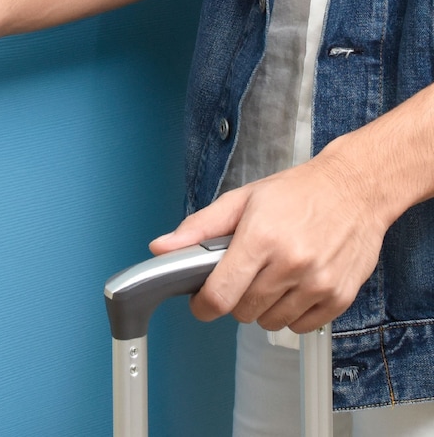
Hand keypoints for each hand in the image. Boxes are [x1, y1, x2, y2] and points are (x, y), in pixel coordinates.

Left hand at [149, 155, 391, 332]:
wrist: (356, 188)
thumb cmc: (297, 192)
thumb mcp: (241, 200)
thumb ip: (199, 228)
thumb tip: (160, 248)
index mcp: (260, 238)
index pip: (220, 295)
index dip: (203, 305)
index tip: (201, 302)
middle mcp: (291, 263)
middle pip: (243, 312)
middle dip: (235, 299)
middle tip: (245, 275)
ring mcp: (318, 283)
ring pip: (271, 322)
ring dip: (264, 307)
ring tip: (273, 277)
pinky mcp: (340, 296)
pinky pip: (302, 327)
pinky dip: (293, 314)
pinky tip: (295, 287)